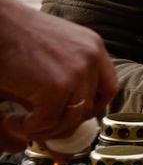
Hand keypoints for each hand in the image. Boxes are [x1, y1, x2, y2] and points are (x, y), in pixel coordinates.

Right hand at [0, 2, 118, 149]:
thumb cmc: (12, 35)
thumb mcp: (52, 51)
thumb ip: (66, 76)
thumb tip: (67, 118)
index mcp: (92, 47)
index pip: (108, 88)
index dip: (91, 108)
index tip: (71, 116)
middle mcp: (91, 58)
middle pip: (90, 107)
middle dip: (64, 124)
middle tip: (39, 126)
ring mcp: (76, 72)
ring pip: (70, 120)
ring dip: (44, 129)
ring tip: (21, 123)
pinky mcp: (56, 87)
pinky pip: (47, 121)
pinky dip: (29, 127)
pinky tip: (13, 120)